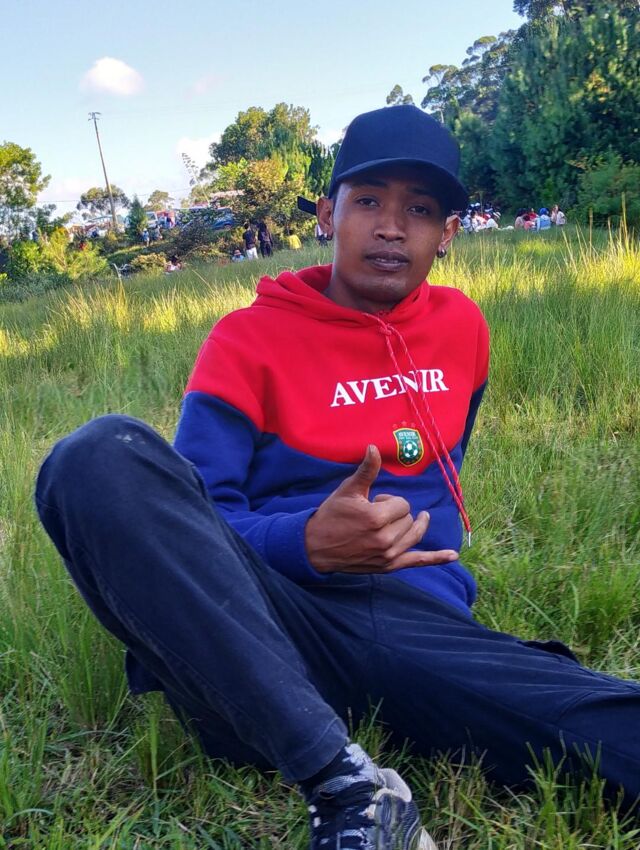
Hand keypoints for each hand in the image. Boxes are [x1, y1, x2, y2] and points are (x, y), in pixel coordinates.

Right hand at [305, 445, 458, 573]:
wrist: (316, 547)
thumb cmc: (332, 515)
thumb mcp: (348, 490)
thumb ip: (367, 470)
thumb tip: (373, 446)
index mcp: (377, 518)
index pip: (402, 504)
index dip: (389, 501)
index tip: (372, 503)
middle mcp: (386, 538)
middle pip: (409, 518)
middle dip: (395, 513)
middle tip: (373, 516)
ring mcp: (388, 555)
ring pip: (414, 534)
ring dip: (412, 525)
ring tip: (408, 519)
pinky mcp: (389, 566)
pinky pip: (417, 561)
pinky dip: (436, 558)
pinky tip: (452, 555)